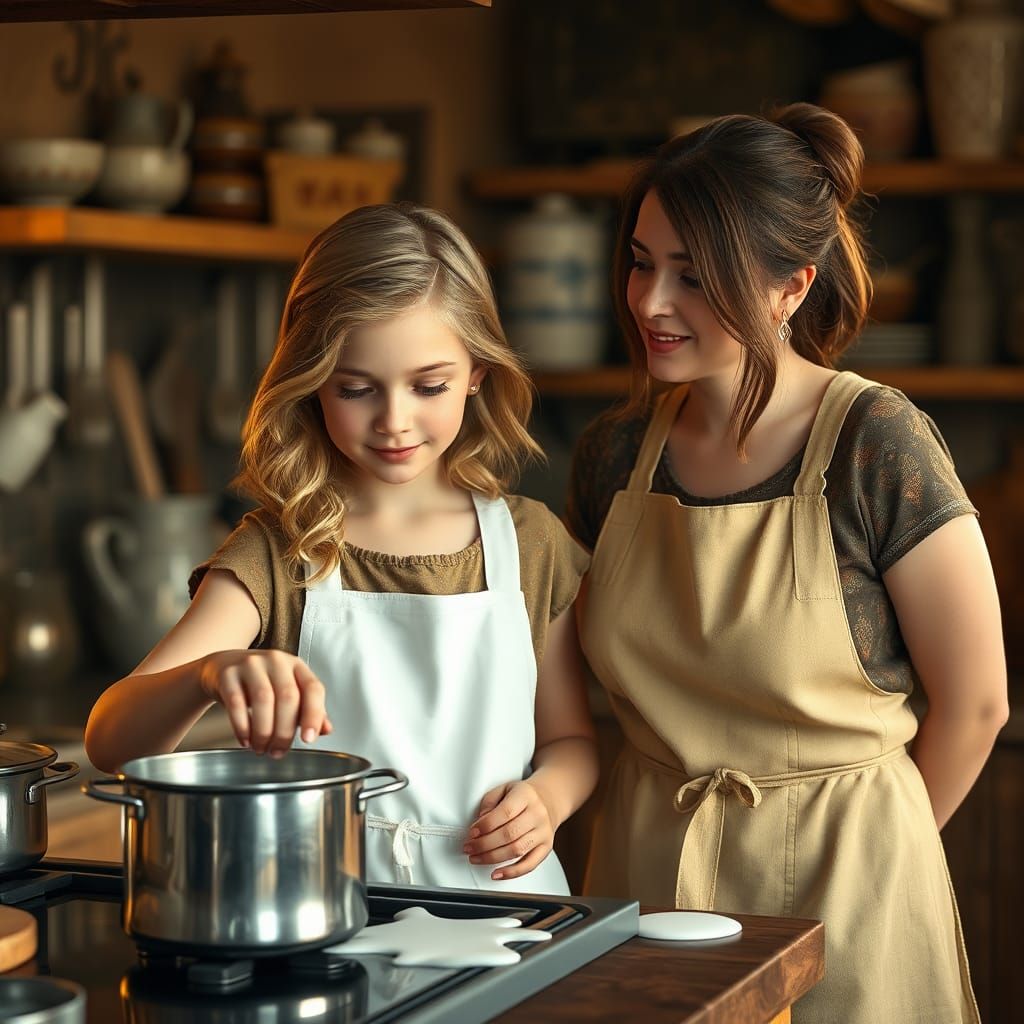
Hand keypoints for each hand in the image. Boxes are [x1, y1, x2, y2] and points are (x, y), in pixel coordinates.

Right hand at [198, 649, 332, 756]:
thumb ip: (307, 709)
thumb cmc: (260, 682)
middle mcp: (276, 661)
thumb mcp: (287, 689)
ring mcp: (251, 664)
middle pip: (287, 697)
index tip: (308, 739)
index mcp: (296, 665)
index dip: (314, 715)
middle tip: (278, 751)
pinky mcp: (228, 674)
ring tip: (261, 748)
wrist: (222, 666)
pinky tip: (245, 740)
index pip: (313, 688)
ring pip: (263, 700)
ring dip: (264, 732)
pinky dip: (242, 727)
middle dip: (284, 731)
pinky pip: (236, 703)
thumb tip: (326, 730)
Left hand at [463, 780, 555, 880]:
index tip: (472, 832)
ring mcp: (543, 832)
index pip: (505, 812)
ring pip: (516, 850)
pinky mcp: (545, 848)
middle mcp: (537, 814)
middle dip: (484, 844)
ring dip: (492, 858)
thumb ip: (489, 801)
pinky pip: (529, 865)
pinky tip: (497, 874)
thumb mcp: (504, 788)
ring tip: (476, 858)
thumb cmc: (523, 796)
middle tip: (469, 848)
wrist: (548, 800)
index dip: (486, 825)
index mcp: (526, 795)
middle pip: (509, 834)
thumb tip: (480, 821)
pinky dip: (512, 873)